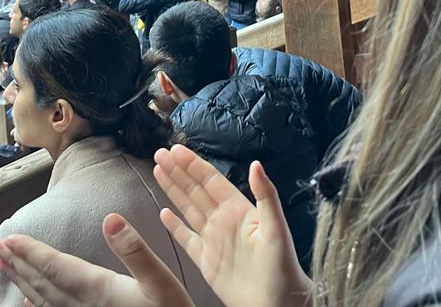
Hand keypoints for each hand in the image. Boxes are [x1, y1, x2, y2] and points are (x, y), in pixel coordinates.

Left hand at [0, 214, 192, 306]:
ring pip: (44, 299)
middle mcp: (84, 306)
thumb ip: (135, 250)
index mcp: (97, 289)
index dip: (29, 252)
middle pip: (42, 282)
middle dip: (18, 263)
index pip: (54, 267)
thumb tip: (110, 218)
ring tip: (5, 266)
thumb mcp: (161, 281)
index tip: (6, 239)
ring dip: (23, 280)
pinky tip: (32, 300)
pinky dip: (39, 303)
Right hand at [154, 146, 311, 306]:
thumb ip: (266, 195)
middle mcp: (223, 221)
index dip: (193, 164)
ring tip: (158, 171)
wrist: (277, 304)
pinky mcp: (206, 261)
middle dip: (178, 171)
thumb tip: (256, 164)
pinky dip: (174, 227)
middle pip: (195, 190)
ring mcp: (213, 240)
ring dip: (173, 190)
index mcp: (238, 210)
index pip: (211, 180)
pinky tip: (163, 214)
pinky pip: (186, 239)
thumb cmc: (282, 267)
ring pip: (188, 209)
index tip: (176, 149)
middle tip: (160, 153)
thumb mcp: (276, 228)